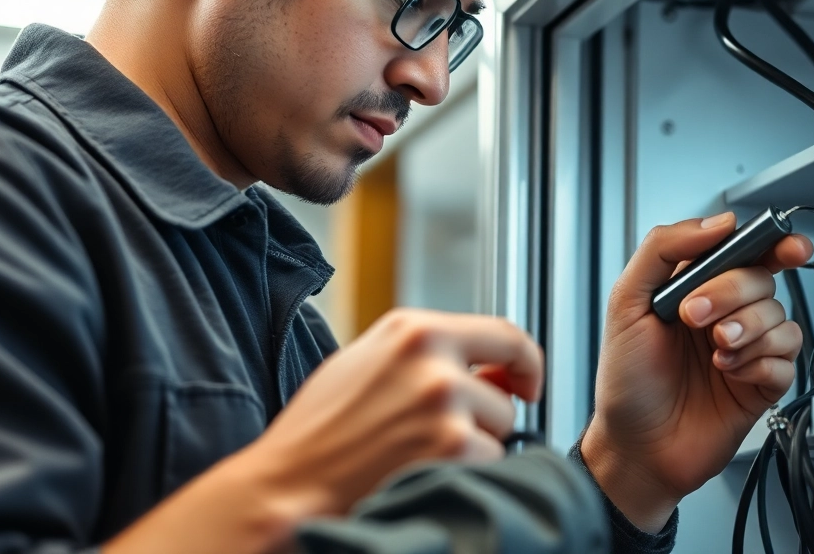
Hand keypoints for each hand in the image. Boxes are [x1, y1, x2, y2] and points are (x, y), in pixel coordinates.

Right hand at [105, 308, 542, 553]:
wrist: (286, 485)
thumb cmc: (320, 433)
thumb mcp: (368, 366)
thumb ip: (427, 357)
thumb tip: (493, 371)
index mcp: (412, 329)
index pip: (502, 334)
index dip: (525, 362)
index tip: (527, 383)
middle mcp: (432, 355)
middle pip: (504, 392)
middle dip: (486, 419)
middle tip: (440, 440)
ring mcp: (445, 399)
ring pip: (500, 430)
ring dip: (475, 449)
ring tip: (418, 457)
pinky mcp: (453, 444)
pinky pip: (491, 464)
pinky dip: (467, 477)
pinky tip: (421, 475)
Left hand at [581, 212, 811, 531]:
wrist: (635, 446)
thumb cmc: (625, 380)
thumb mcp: (626, 302)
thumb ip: (662, 249)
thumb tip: (715, 224)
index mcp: (695, 288)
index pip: (744, 252)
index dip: (773, 243)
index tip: (786, 245)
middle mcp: (724, 314)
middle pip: (762, 280)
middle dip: (732, 294)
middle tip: (695, 318)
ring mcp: (745, 348)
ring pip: (780, 317)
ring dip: (747, 330)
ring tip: (714, 351)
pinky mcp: (761, 382)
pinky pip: (786, 360)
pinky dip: (759, 363)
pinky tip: (729, 374)